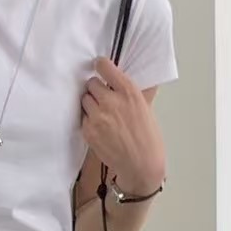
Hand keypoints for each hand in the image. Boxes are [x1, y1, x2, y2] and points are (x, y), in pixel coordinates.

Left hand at [81, 58, 165, 197]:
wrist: (141, 164)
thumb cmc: (147, 137)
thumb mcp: (144, 107)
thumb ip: (129, 92)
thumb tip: (118, 78)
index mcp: (128, 91)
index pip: (105, 66)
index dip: (101, 66)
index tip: (99, 67)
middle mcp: (111, 101)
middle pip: (91, 83)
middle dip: (97, 89)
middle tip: (104, 99)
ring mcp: (98, 116)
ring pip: (85, 99)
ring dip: (91, 104)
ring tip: (103, 115)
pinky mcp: (89, 131)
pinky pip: (83, 117)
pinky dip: (89, 120)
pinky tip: (101, 128)